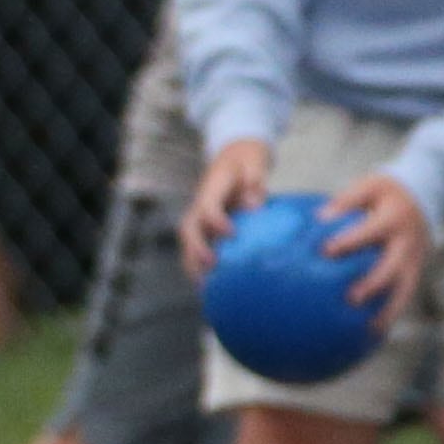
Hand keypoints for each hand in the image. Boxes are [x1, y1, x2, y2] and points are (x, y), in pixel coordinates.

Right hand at [181, 138, 271, 276]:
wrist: (235, 156)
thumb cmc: (247, 161)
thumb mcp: (254, 163)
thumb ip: (255, 181)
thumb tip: (253, 205)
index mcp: (212, 187)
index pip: (207, 206)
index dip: (215, 220)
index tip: (231, 233)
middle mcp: (201, 204)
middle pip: (189, 228)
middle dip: (196, 248)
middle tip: (211, 265)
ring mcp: (200, 217)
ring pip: (189, 242)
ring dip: (193, 263)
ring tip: (204, 287)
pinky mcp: (205, 228)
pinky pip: (196, 247)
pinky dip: (198, 266)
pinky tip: (209, 286)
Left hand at [318, 171, 432, 324]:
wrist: (425, 198)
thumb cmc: (386, 194)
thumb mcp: (369, 187)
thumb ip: (345, 202)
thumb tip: (316, 220)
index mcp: (393, 218)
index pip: (370, 231)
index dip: (349, 240)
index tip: (325, 251)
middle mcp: (407, 242)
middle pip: (392, 267)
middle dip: (374, 283)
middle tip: (352, 298)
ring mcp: (414, 261)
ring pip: (404, 290)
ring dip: (388, 310)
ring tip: (370, 329)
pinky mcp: (415, 274)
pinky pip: (405, 298)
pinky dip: (392, 315)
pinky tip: (374, 333)